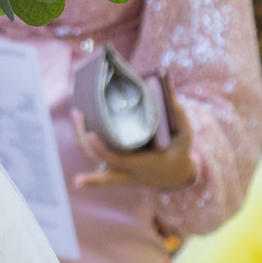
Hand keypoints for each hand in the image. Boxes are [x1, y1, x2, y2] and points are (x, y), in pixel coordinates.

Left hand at [73, 109, 197, 193]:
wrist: (172, 177)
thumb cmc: (177, 153)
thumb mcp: (184, 137)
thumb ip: (178, 115)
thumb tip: (167, 86)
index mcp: (140, 167)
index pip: (115, 161)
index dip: (100, 149)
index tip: (90, 133)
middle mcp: (123, 172)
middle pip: (96, 160)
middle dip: (84, 140)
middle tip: (78, 113)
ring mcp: (115, 171)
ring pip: (91, 157)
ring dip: (81, 137)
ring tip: (78, 112)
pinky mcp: (110, 167)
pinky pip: (94, 156)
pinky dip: (85, 142)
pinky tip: (79, 125)